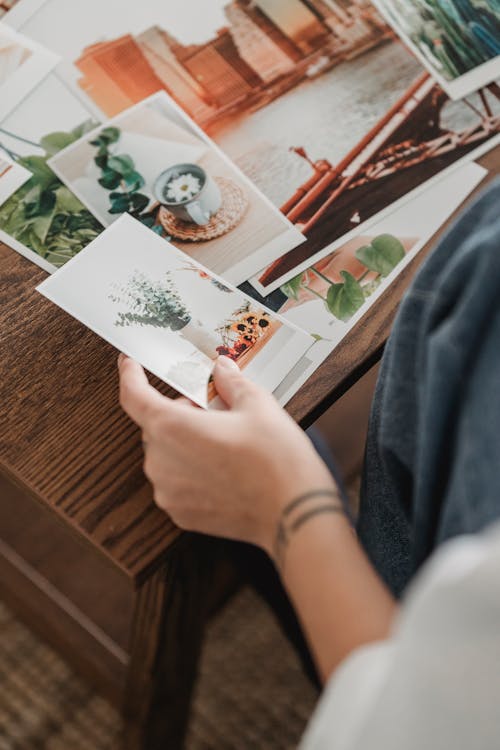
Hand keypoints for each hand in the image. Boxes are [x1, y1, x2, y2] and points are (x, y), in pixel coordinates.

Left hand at [118, 355, 335, 554]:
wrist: (295, 512)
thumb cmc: (276, 460)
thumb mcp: (257, 405)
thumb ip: (231, 383)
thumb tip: (222, 369)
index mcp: (171, 428)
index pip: (134, 396)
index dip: (129, 376)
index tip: (130, 365)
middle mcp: (160, 462)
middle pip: (156, 426)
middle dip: (180, 413)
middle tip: (215, 410)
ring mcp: (168, 492)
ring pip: (166, 455)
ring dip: (186, 444)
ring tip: (225, 443)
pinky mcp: (181, 514)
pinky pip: (177, 482)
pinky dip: (192, 471)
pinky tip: (224, 469)